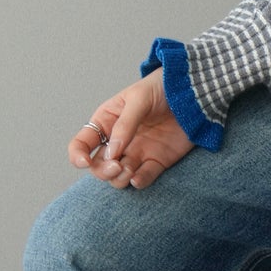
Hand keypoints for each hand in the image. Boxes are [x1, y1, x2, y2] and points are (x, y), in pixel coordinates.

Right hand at [68, 68, 194, 189]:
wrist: (193, 92)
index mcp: (107, 122)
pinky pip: (143, 178)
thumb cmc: (161, 88)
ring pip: (118, 177)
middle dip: (103, 171)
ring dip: (119, 178)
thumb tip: (112, 152)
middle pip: (98, 166)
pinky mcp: (157, 161)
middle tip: (117, 166)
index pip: (82, 144)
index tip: (84, 163)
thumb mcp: (139, 99)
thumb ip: (125, 125)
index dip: (77, 156)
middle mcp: (118, 141)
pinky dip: (138, 182)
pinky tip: (139, 179)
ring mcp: (137, 152)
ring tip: (129, 170)